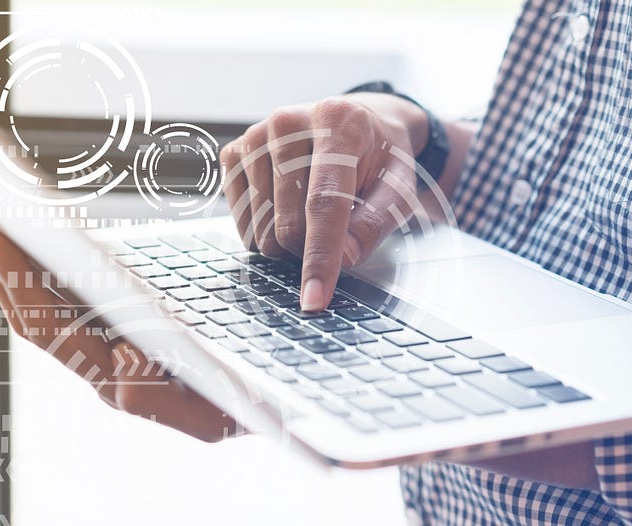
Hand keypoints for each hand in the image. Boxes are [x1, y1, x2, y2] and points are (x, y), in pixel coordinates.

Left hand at [0, 215, 240, 441]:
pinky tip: (25, 238)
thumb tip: (116, 357)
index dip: (15, 280)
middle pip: (29, 311)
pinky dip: (37, 262)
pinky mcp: (118, 327)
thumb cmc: (241, 411)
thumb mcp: (210, 418)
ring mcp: (105, 345)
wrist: (263, 410)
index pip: (47, 327)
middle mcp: (98, 364)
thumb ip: (156, 399)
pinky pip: (66, 296)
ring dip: (5, 259)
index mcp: (112, 378)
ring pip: (40, 303)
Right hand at [220, 93, 428, 310]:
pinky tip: (285, 206)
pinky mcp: (233, 153)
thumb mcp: (398, 189)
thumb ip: (375, 225)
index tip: (314, 299)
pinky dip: (264, 228)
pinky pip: (240, 220)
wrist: (355, 122)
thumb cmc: (378, 159)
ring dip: (288, 239)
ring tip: (310, 209)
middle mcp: (287, 122)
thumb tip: (341, 259)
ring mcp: (254, 136)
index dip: (320, 257)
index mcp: (337, 122)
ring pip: (261, 228)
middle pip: (287, 224)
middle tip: (334, 231)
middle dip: (309, 249)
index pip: (324, 203)